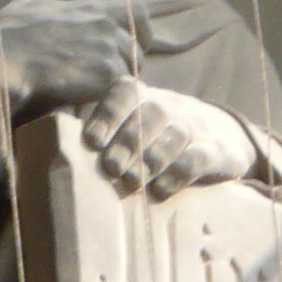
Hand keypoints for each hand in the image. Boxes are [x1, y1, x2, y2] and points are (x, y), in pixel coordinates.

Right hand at [0, 0, 141, 116]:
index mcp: (88, 8)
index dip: (137, 32)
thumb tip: (44, 14)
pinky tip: (93, 105)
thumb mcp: (27, 9)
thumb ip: (48, 11)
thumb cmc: (6, 37)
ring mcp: (108, 48)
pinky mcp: (108, 73)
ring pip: (131, 69)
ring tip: (95, 96)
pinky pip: (122, 88)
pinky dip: (110, 98)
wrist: (4, 60)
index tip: (131, 46)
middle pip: (135, 47)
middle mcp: (104, 24)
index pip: (134, 12)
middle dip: (124, 64)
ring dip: (116, 82)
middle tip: (105, 80)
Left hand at [81, 80, 258, 198]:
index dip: (108, 113)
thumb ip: (105, 133)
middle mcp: (173, 107)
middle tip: (111, 167)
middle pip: (152, 113)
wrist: (225, 136)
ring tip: (134, 180)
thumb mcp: (137, 125)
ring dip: (152, 157)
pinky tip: (162, 189)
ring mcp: (197, 127)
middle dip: (128, 140)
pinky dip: (180, 173)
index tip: (91, 140)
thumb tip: (56, 149)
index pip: (126, 92)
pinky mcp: (218, 151)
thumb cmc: (161, 136)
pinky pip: (201, 157)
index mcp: (146, 98)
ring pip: (177, 134)